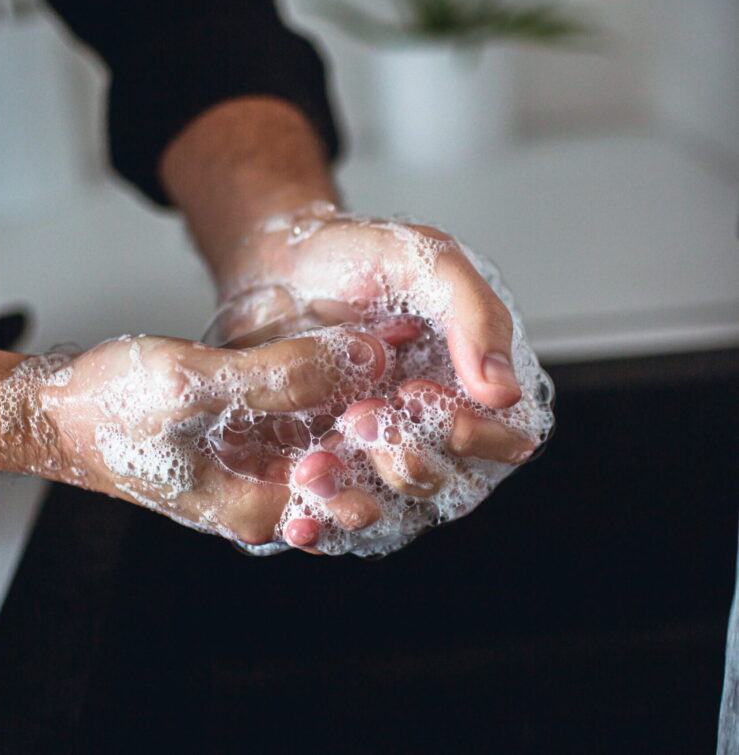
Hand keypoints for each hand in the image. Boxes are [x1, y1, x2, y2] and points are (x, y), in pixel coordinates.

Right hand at [17, 331, 386, 545]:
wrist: (62, 408)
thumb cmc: (109, 407)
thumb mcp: (193, 383)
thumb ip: (281, 374)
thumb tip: (364, 356)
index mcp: (260, 505)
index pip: (355, 483)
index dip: (392, 431)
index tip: (417, 383)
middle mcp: (273, 495)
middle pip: (357, 463)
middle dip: (392, 411)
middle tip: (424, 363)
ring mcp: (268, 468)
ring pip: (341, 432)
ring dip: (372, 388)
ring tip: (404, 341)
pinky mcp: (262, 440)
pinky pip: (316, 414)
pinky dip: (341, 381)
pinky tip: (366, 344)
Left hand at [209, 206, 547, 553]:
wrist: (277, 265)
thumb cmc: (356, 256)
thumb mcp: (424, 261)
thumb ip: (474, 315)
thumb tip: (505, 392)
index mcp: (472, 383)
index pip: (505, 439)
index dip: (472, 435)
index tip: (416, 395)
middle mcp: (434, 428)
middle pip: (452, 486)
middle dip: (410, 464)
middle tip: (360, 417)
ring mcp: (383, 452)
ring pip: (398, 512)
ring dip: (362, 504)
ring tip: (316, 468)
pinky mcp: (336, 466)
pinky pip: (340, 516)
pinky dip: (324, 525)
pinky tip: (300, 520)